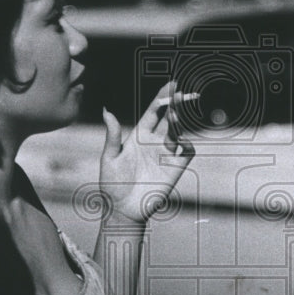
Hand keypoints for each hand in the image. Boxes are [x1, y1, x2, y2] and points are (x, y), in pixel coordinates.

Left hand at [98, 81, 195, 223]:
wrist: (123, 210)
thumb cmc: (112, 184)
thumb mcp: (109, 158)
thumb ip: (112, 135)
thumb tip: (106, 110)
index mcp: (139, 135)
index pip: (154, 111)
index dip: (163, 96)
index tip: (172, 84)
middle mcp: (154, 141)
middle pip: (170, 117)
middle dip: (178, 103)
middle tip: (183, 93)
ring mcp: (166, 154)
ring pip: (179, 131)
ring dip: (179, 121)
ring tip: (175, 114)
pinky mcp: (175, 168)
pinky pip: (187, 152)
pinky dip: (187, 144)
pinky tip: (181, 142)